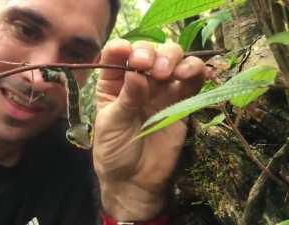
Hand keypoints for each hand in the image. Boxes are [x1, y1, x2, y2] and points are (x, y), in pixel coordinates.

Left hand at [93, 39, 210, 219]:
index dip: (123, 48)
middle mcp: (138, 81)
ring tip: (170, 73)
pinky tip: (195, 73)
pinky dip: (196, 71)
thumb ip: (126, 98)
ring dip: (175, 58)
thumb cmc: (114, 151)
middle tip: (152, 69)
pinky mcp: (181, 102)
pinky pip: (192, 81)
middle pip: (149, 52)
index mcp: (113, 83)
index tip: (128, 53)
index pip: (116, 55)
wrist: (135, 180)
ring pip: (173, 60)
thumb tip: (137, 73)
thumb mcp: (112, 124)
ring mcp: (161, 90)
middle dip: (152, 53)